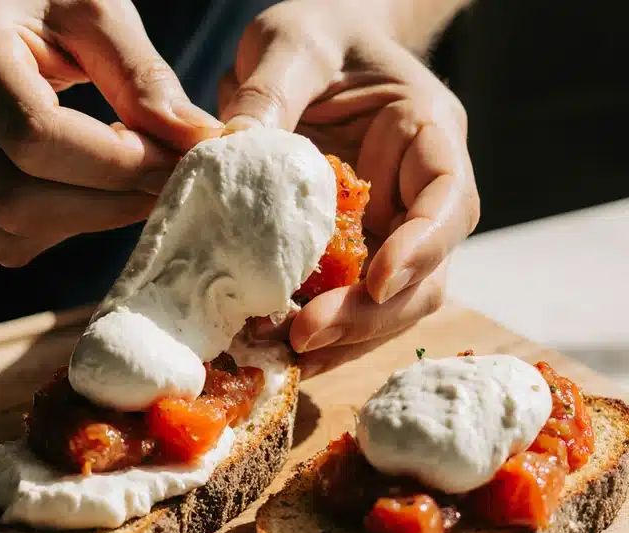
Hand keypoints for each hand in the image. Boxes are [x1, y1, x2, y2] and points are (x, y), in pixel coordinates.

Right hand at [0, 0, 222, 266]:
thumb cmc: (30, 2)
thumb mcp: (88, 9)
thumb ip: (140, 74)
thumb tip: (194, 141)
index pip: (35, 136)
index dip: (116, 162)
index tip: (176, 161)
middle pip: (18, 197)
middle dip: (107, 203)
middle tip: (165, 185)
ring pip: (9, 231)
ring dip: (87, 222)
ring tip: (131, 188)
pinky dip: (58, 228)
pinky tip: (86, 194)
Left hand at [224, 0, 479, 377]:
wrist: (310, 47)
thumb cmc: (317, 31)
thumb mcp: (291, 43)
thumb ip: (271, 91)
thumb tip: (231, 149)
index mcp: (428, 133)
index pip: (449, 200)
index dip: (421, 246)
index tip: (378, 279)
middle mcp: (418, 192)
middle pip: (424, 273)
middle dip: (370, 312)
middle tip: (304, 334)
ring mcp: (387, 227)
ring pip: (390, 303)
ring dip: (344, 335)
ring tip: (282, 352)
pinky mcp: (348, 250)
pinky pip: (344, 301)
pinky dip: (317, 329)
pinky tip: (273, 345)